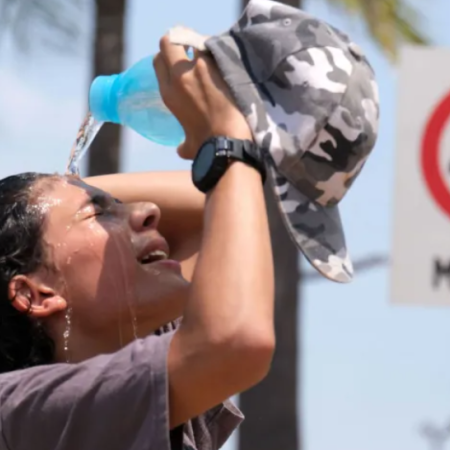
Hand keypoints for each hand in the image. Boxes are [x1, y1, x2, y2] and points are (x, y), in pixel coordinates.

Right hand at [153, 35, 252, 159]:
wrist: (227, 141)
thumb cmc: (206, 146)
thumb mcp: (188, 146)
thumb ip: (182, 144)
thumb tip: (181, 150)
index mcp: (168, 93)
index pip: (158, 60)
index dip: (167, 57)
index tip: (178, 61)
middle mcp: (179, 77)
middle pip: (169, 42)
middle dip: (178, 41)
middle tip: (191, 50)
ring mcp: (199, 69)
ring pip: (192, 40)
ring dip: (200, 45)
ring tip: (211, 56)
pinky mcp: (219, 66)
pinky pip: (214, 48)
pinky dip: (217, 52)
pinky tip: (225, 62)